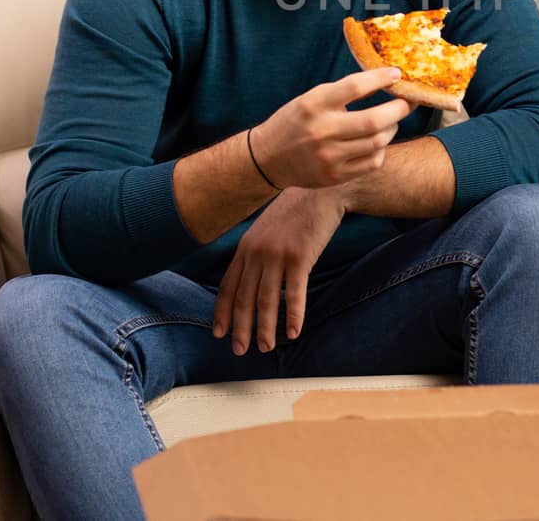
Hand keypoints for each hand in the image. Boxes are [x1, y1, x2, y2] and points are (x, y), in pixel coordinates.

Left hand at [212, 187, 345, 353]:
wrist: (320, 188)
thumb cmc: (295, 210)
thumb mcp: (266, 228)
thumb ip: (256, 251)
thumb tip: (250, 278)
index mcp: (245, 247)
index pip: (228, 286)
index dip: (223, 312)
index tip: (219, 333)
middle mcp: (256, 252)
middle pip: (244, 298)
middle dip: (240, 328)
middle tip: (240, 350)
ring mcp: (277, 255)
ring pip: (266, 300)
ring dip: (265, 328)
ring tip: (265, 347)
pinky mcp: (299, 257)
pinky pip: (294, 294)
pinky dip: (293, 315)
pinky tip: (294, 332)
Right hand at [249, 68, 411, 188]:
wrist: (268, 158)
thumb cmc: (296, 121)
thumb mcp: (312, 98)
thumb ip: (344, 91)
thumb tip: (384, 80)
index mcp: (314, 105)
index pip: (354, 87)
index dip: (380, 78)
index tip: (397, 74)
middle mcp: (322, 131)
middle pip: (374, 120)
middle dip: (399, 108)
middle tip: (408, 101)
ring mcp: (329, 156)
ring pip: (378, 142)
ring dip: (392, 128)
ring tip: (391, 120)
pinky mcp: (335, 176)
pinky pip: (372, 162)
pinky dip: (381, 149)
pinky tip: (377, 142)